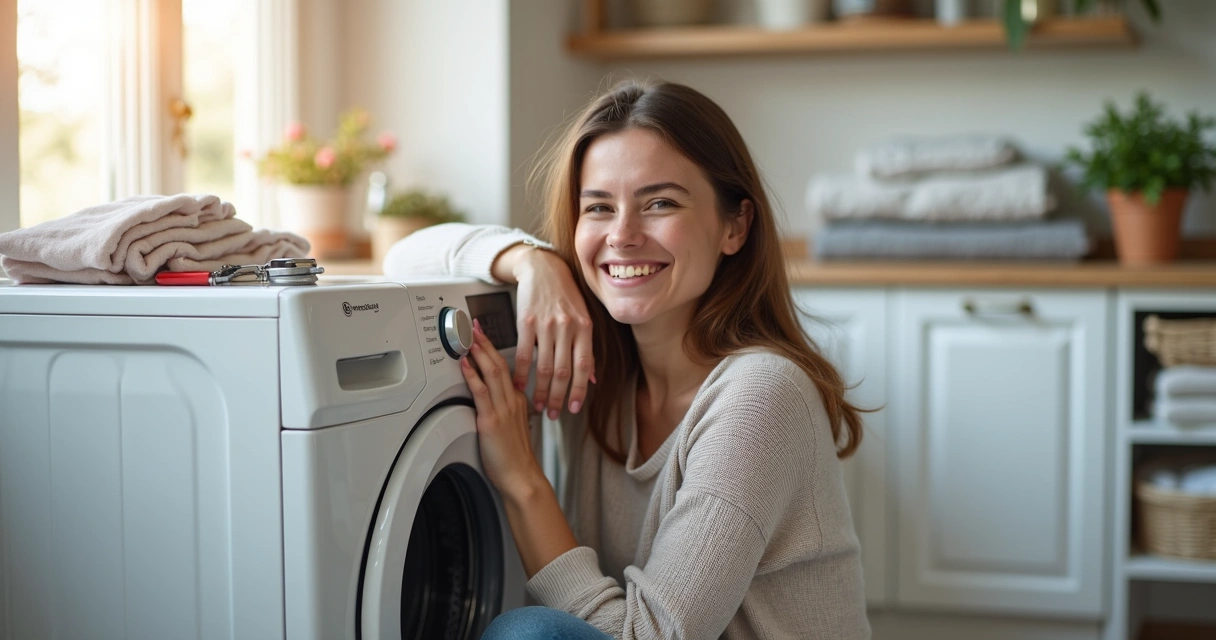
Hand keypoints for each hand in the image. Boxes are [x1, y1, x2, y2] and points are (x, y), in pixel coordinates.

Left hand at [460, 318, 543, 497]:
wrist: (522, 477)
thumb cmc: (515, 458)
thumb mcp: (514, 427)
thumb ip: (506, 410)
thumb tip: (493, 401)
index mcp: (518, 400)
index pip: (505, 368)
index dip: (493, 350)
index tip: (484, 337)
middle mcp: (512, 400)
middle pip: (499, 364)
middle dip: (485, 342)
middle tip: (474, 326)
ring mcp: (502, 409)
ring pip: (492, 373)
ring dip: (479, 352)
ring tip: (468, 336)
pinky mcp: (491, 420)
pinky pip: (481, 392)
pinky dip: (472, 375)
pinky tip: (465, 364)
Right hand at [498, 244, 595, 419]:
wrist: (543, 269)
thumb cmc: (565, 295)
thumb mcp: (584, 318)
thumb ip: (587, 348)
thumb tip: (593, 378)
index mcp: (585, 328)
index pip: (584, 367)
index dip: (580, 391)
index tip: (574, 409)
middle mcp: (567, 328)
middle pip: (563, 372)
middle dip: (558, 398)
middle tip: (553, 414)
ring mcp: (547, 326)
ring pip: (544, 367)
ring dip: (540, 391)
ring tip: (538, 405)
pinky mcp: (526, 322)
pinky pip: (525, 355)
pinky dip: (522, 374)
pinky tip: (520, 386)